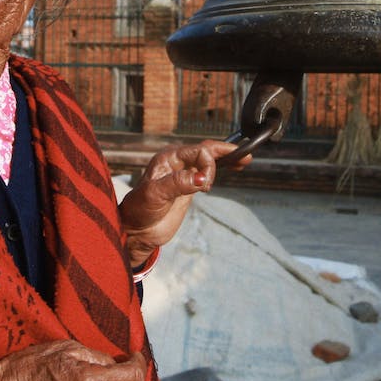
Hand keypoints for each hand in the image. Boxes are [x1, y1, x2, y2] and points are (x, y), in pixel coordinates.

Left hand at [117, 139, 245, 266]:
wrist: (137, 230)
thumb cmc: (140, 210)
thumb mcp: (155, 194)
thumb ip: (178, 183)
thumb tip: (202, 178)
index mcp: (168, 158)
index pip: (198, 151)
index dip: (208, 164)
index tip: (206, 185)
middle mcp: (176, 162)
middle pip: (206, 151)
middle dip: (225, 152)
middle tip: (244, 157)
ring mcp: (183, 173)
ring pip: (209, 159)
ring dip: (226, 158)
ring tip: (244, 160)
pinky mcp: (188, 186)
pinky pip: (207, 172)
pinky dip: (221, 169)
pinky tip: (234, 168)